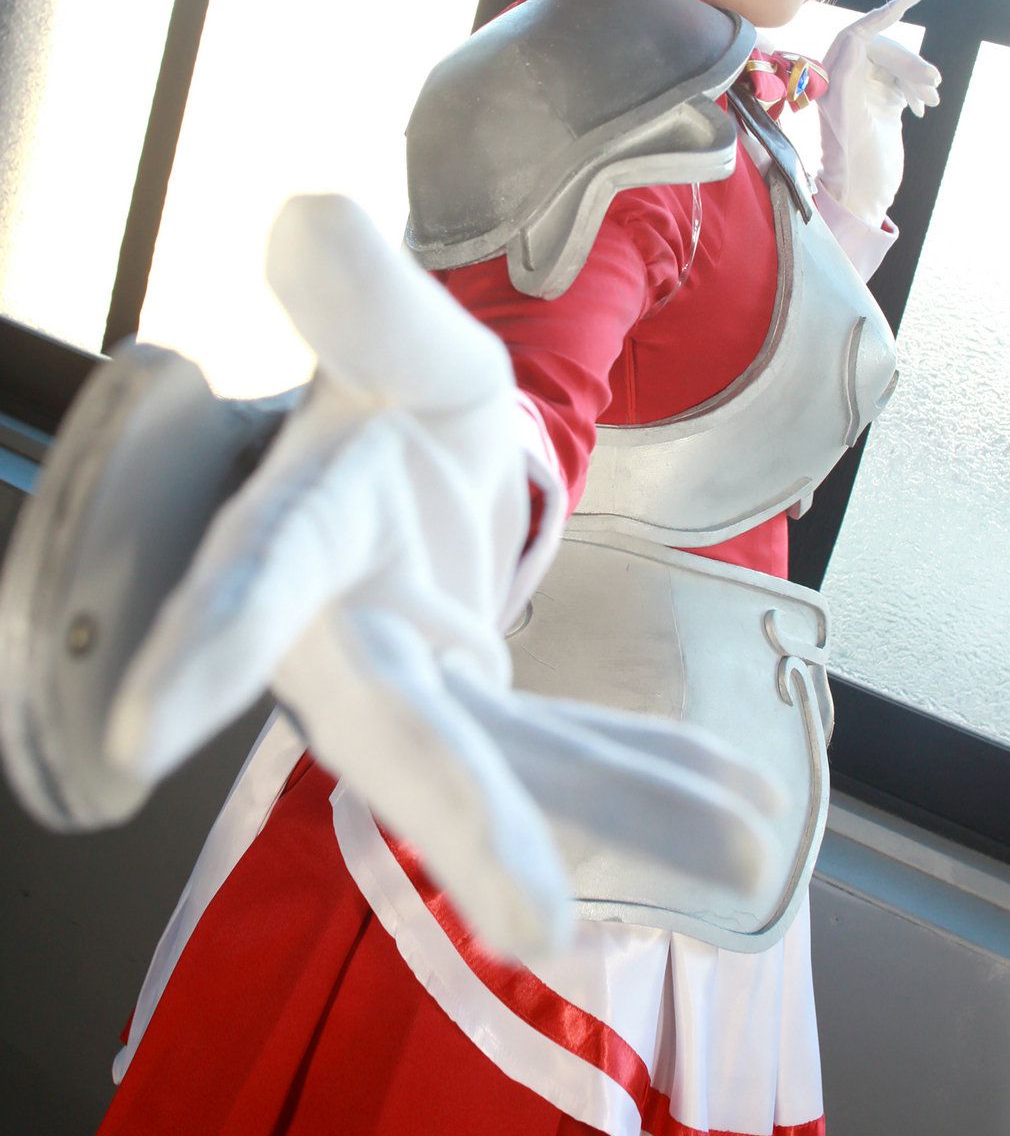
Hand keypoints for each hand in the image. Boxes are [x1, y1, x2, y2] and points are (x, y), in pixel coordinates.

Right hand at [106, 195, 784, 957]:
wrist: (418, 468)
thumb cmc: (397, 403)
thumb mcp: (411, 346)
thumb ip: (366, 303)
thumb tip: (308, 213)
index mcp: (305, 531)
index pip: (253, 581)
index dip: (203, 645)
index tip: (141, 731)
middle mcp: (347, 636)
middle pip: (398, 732)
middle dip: (462, 820)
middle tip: (535, 921)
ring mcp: (420, 691)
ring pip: (512, 768)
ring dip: (617, 812)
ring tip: (734, 855)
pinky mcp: (483, 718)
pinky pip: (571, 758)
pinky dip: (656, 783)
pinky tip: (742, 811)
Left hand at [817, 0, 940, 227]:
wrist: (863, 195)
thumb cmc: (853, 164)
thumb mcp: (848, 119)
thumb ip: (847, 77)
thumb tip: (855, 38)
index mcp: (832, 79)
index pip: (857, 33)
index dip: (884, 12)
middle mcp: (845, 81)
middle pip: (884, 49)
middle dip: (909, 61)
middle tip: (932, 82)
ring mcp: (865, 92)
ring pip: (897, 64)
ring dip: (917, 75)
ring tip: (932, 98)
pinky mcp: (882, 104)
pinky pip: (904, 80)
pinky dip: (918, 89)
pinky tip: (925, 107)